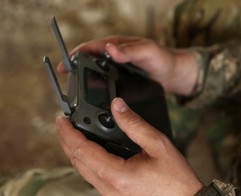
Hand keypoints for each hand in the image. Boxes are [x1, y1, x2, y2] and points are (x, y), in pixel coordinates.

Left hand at [56, 97, 203, 195]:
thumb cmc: (176, 179)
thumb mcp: (158, 144)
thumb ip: (134, 124)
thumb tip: (117, 106)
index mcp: (118, 176)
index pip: (82, 151)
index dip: (68, 134)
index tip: (61, 120)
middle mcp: (109, 191)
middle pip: (77, 162)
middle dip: (68, 142)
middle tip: (64, 125)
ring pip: (84, 173)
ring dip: (77, 154)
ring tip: (76, 135)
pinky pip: (94, 181)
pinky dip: (89, 165)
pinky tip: (93, 154)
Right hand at [57, 36, 198, 95]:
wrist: (175, 76)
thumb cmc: (164, 59)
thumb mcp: (148, 51)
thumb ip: (130, 51)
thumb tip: (110, 48)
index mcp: (117, 46)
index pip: (91, 48)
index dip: (75, 56)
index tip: (64, 65)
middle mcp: (113, 58)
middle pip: (89, 64)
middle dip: (76, 72)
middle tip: (65, 84)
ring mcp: (116, 72)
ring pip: (95, 78)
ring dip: (85, 85)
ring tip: (76, 97)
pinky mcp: (120, 84)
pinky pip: (105, 88)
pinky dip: (97, 94)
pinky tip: (94, 105)